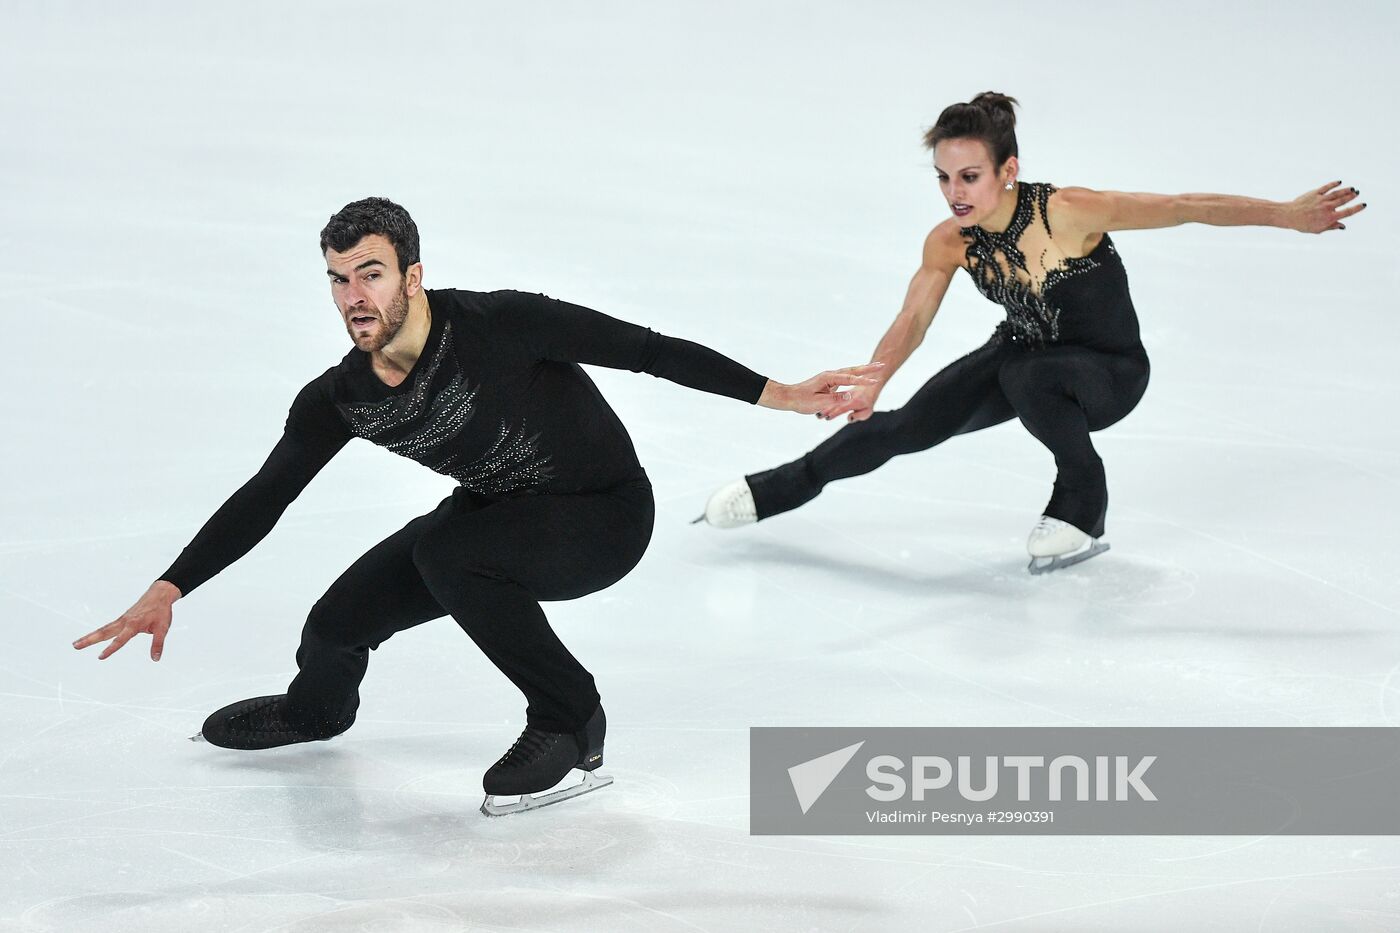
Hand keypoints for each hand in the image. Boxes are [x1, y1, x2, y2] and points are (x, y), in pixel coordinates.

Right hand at [73, 581, 181, 660]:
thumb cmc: (161, 611)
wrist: (159, 594)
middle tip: (75, 646)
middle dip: (89, 640)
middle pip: (104, 632)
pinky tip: (91, 638)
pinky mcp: (122, 619)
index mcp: (134, 624)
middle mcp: (124, 622)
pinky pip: (108, 627)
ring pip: (103, 629)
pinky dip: (98, 632)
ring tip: (76, 644)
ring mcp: (121, 620)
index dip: (110, 649)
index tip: (100, 657)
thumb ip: (157, 644)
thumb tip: (155, 658)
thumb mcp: (163, 628)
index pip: (120, 639)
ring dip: (89, 636)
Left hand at [759, 363, 883, 414]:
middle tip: (882, 365)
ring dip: (863, 370)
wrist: (789, 397)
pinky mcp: (829, 382)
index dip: (863, 380)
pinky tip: (862, 376)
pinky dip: (855, 376)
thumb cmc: (801, 401)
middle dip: (867, 368)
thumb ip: (835, 399)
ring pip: (850, 372)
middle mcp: (830, 375)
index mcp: (828, 378)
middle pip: (852, 370)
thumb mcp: (818, 402)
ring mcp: (830, 378)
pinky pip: (846, 378)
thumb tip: (850, 395)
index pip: (849, 379)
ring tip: (876, 367)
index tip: (875, 380)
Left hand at [1286, 181, 1365, 232]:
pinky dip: (1334, 184)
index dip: (1357, 208)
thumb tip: (1343, 226)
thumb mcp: (1318, 229)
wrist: (1289, 216)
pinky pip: (1327, 187)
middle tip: (1357, 193)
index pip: (1347, 212)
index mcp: (1329, 217)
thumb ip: (1331, 227)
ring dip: (1346, 190)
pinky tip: (1339, 182)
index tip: (1364, 205)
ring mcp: (1322, 199)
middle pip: (1344, 200)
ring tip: (1352, 188)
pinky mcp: (1315, 193)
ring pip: (1337, 193)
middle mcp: (1327, 207)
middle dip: (1352, 196)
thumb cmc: (1303, 225)